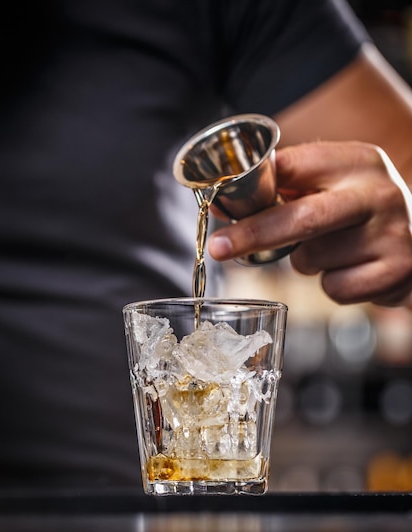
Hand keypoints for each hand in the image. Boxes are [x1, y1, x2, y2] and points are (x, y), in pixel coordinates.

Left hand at [207, 140, 411, 306]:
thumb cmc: (358, 212)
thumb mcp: (331, 185)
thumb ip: (282, 189)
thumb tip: (221, 206)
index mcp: (357, 160)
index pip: (291, 168)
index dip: (251, 190)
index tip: (219, 204)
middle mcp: (379, 192)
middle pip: (301, 217)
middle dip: (253, 234)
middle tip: (219, 248)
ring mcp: (392, 233)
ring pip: (312, 260)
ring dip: (306, 263)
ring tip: (332, 250)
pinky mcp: (397, 272)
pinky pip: (334, 289)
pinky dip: (332, 285)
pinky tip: (352, 269)